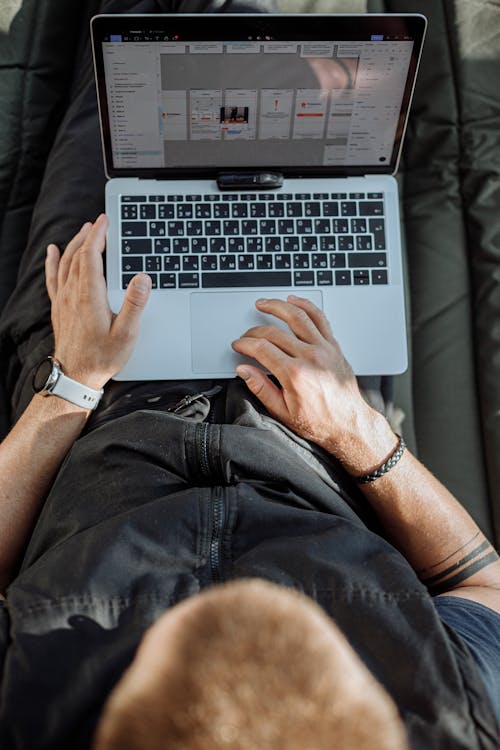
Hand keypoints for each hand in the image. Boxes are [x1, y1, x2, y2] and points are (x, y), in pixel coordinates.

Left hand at [45, 214, 150, 389]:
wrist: (76, 377)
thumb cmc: (102, 358)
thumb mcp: (126, 334)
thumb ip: (135, 304)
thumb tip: (143, 278)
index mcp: (90, 296)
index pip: (91, 256)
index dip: (98, 235)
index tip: (105, 221)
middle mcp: (73, 294)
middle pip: (78, 255)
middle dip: (89, 235)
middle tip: (100, 223)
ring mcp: (63, 300)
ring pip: (66, 263)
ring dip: (75, 244)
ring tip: (84, 231)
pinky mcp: (59, 308)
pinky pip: (53, 277)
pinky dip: (53, 261)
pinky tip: (53, 252)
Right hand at [232, 296, 389, 465]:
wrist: (348, 424)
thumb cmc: (319, 422)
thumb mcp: (282, 412)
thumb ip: (261, 388)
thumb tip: (244, 370)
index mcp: (294, 374)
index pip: (262, 348)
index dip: (245, 344)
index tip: (238, 345)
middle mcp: (310, 357)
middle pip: (274, 332)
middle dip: (254, 331)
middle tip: (246, 336)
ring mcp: (324, 348)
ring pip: (298, 316)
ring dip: (277, 306)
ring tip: (264, 303)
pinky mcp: (334, 346)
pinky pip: (319, 318)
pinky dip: (306, 306)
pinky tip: (294, 300)